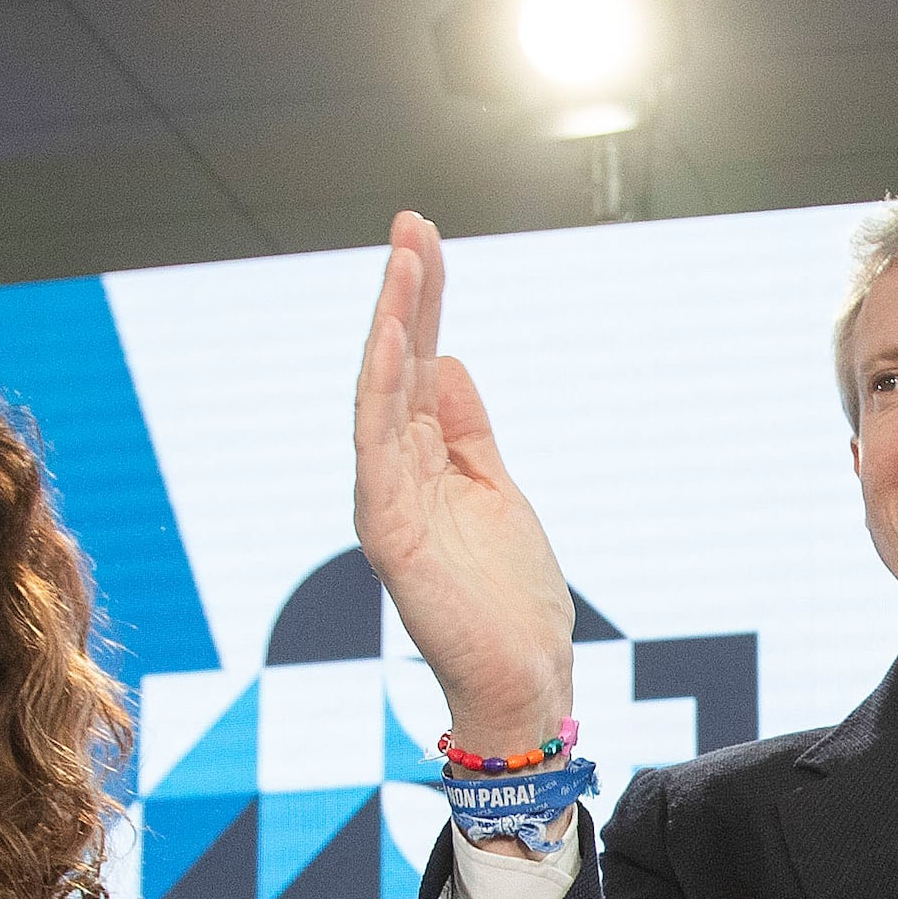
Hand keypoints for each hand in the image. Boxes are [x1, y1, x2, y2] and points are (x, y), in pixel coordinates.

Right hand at [350, 212, 578, 759]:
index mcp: (424, 461)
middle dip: (404, 291)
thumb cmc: (510, 598)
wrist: (520, 678)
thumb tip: (447, 358)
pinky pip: (377, 445)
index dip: (422, 300)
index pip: (418, 363)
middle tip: (410, 220)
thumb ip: (467, 430)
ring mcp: (387, 498)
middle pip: (397, 364)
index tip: (425, 236)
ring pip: (381, 392)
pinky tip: (391, 338)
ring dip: (391, 322)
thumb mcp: (496, 490)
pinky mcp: (388, 529)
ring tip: (404, 258)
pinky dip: (381, 388)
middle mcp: (395, 472)